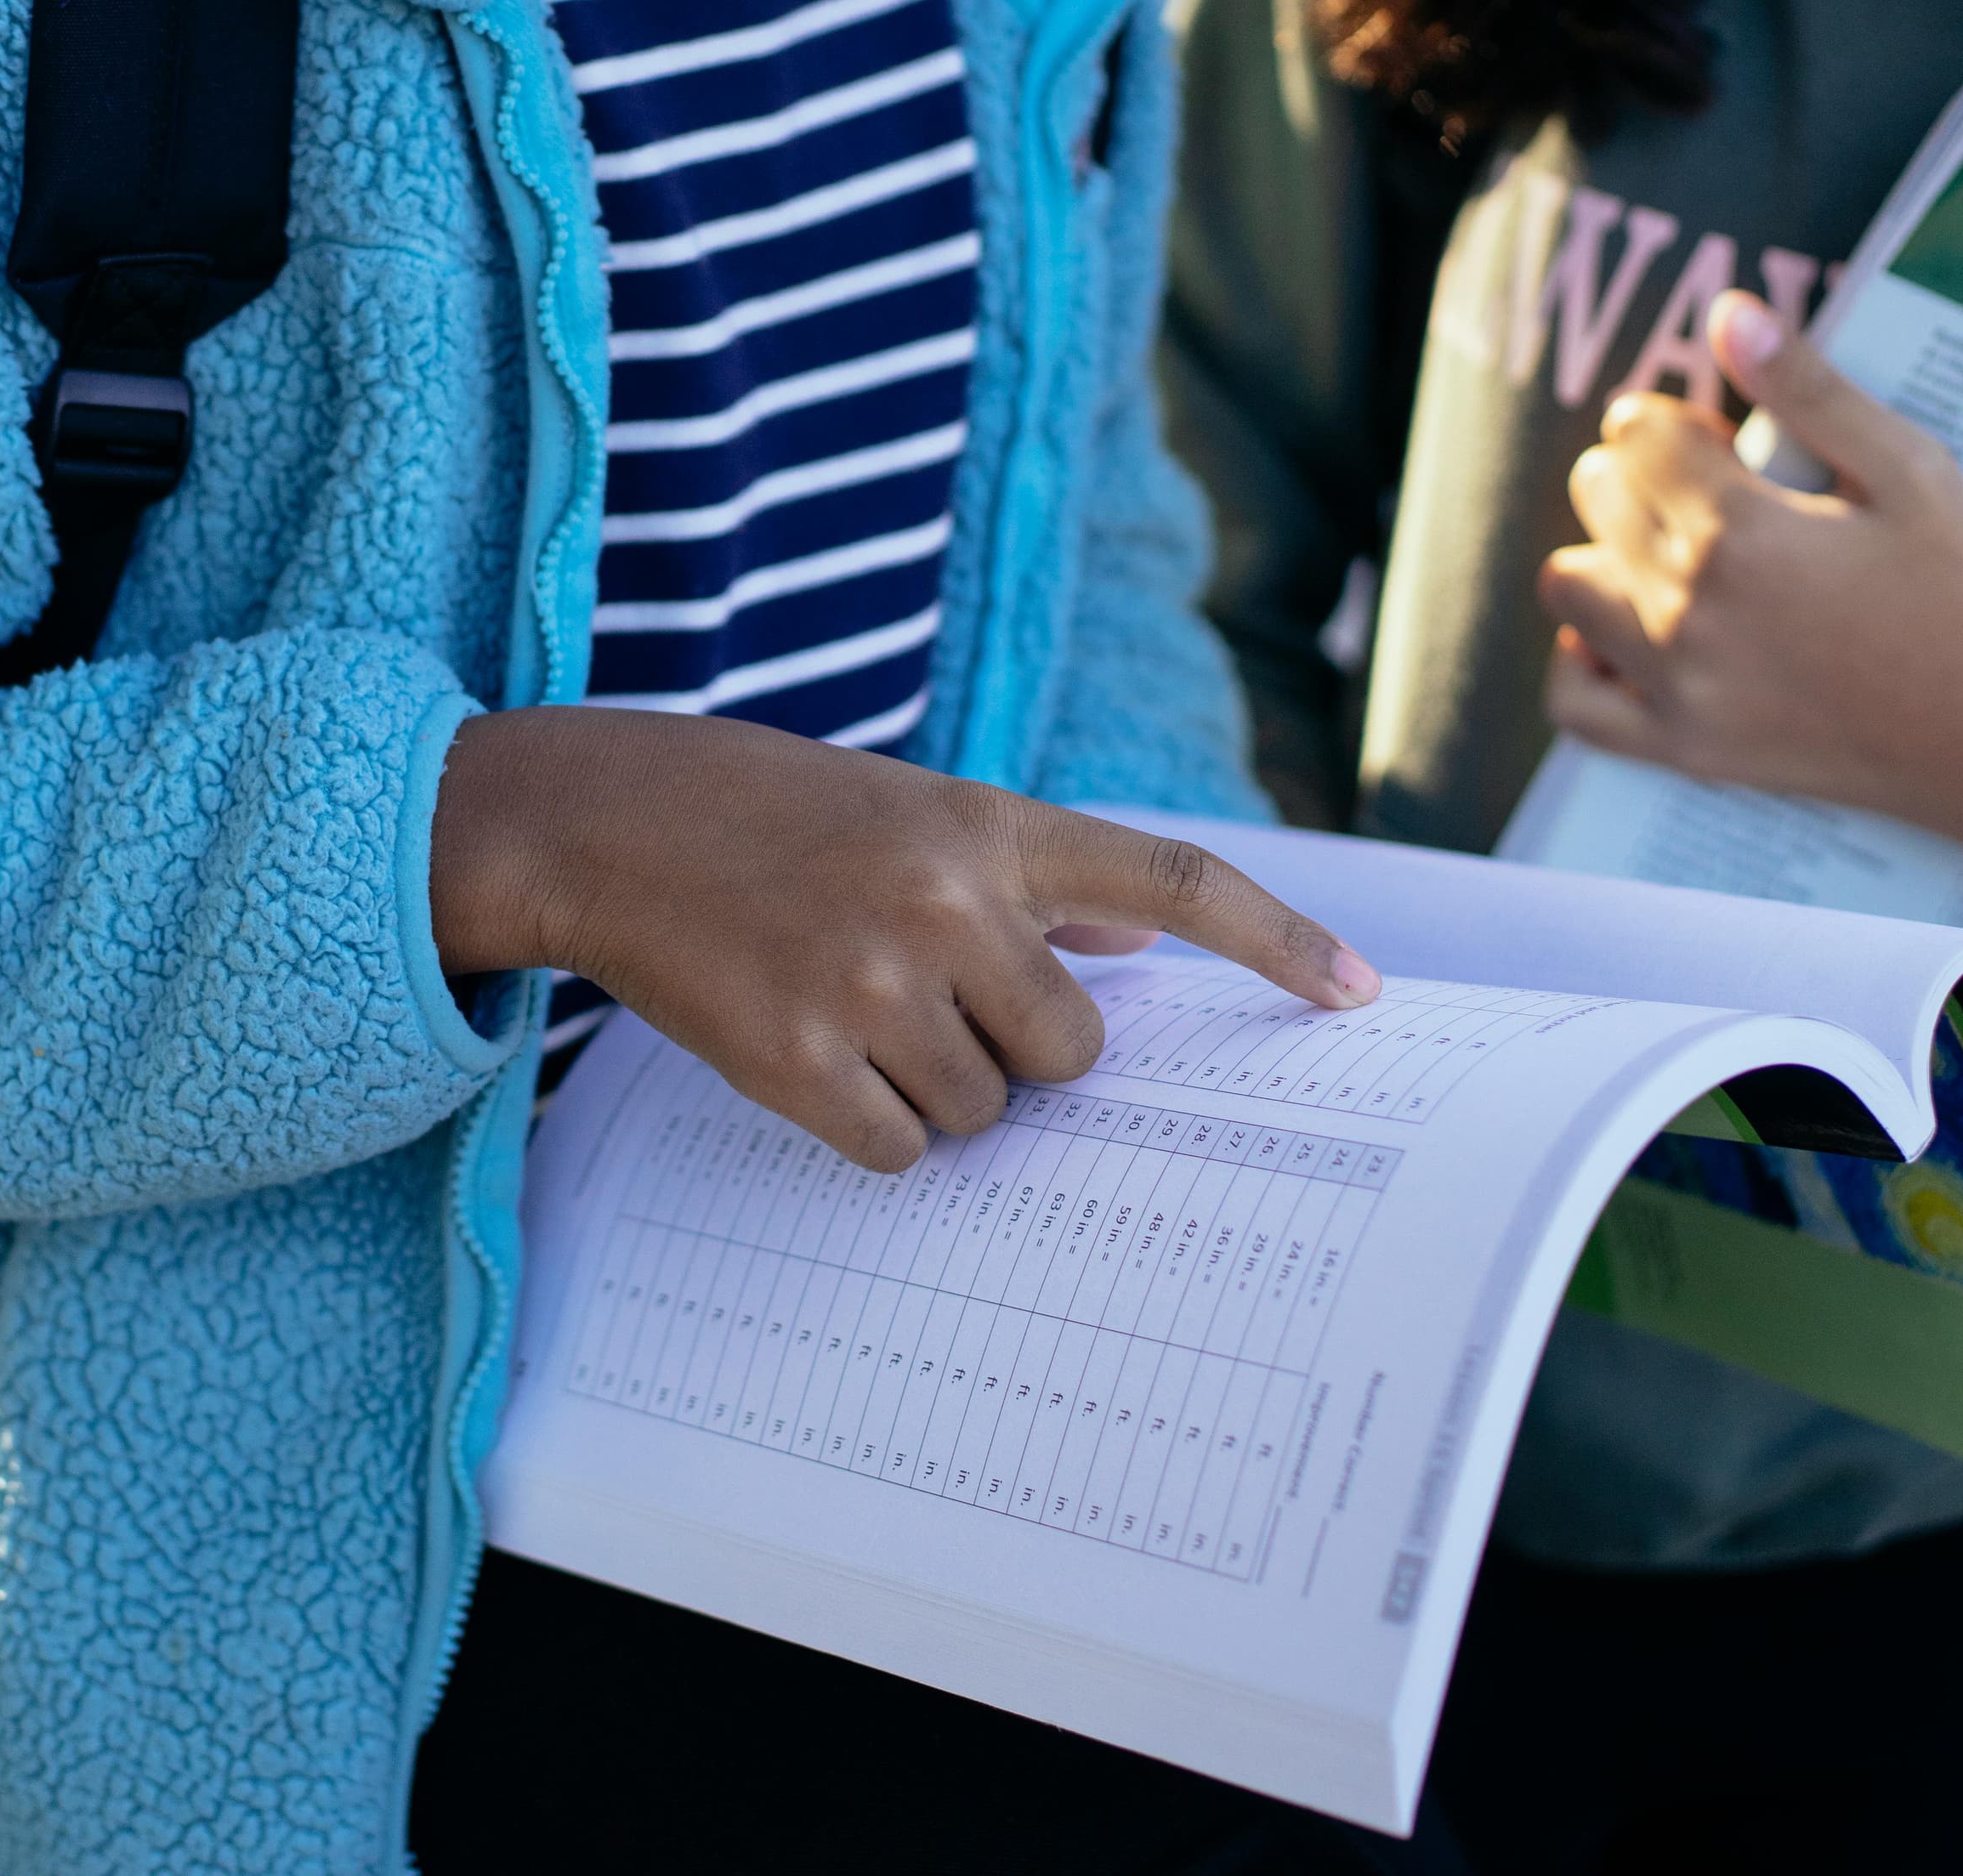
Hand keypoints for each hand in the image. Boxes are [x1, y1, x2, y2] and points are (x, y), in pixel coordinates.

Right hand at [431, 709, 1378, 1171]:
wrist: (604, 821)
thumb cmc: (763, 813)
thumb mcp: (908, 811)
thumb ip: (1025, 875)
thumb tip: (1140, 945)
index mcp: (987, 825)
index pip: (1170, 880)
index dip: (1277, 941)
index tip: (1358, 996)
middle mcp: (948, 900)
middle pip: (1071, 1051)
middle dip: (1020, 1054)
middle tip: (933, 1007)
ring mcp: (874, 981)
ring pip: (982, 1113)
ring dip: (934, 1091)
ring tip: (848, 1012)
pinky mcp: (801, 1056)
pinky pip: (900, 1152)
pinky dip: (868, 1128)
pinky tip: (808, 1055)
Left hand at [1538, 290, 1962, 948]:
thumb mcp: (1911, 472)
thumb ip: (1810, 390)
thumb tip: (1728, 312)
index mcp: (1741, 530)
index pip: (1636, 432)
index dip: (1675, 422)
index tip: (1725, 445)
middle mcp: (1689, 607)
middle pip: (1597, 494)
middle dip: (1641, 476)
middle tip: (1713, 497)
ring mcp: (1675, 685)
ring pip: (1568, 584)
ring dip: (1607, 556)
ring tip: (1677, 561)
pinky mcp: (1678, 748)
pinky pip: (1572, 701)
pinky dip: (1582, 661)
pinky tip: (1632, 637)